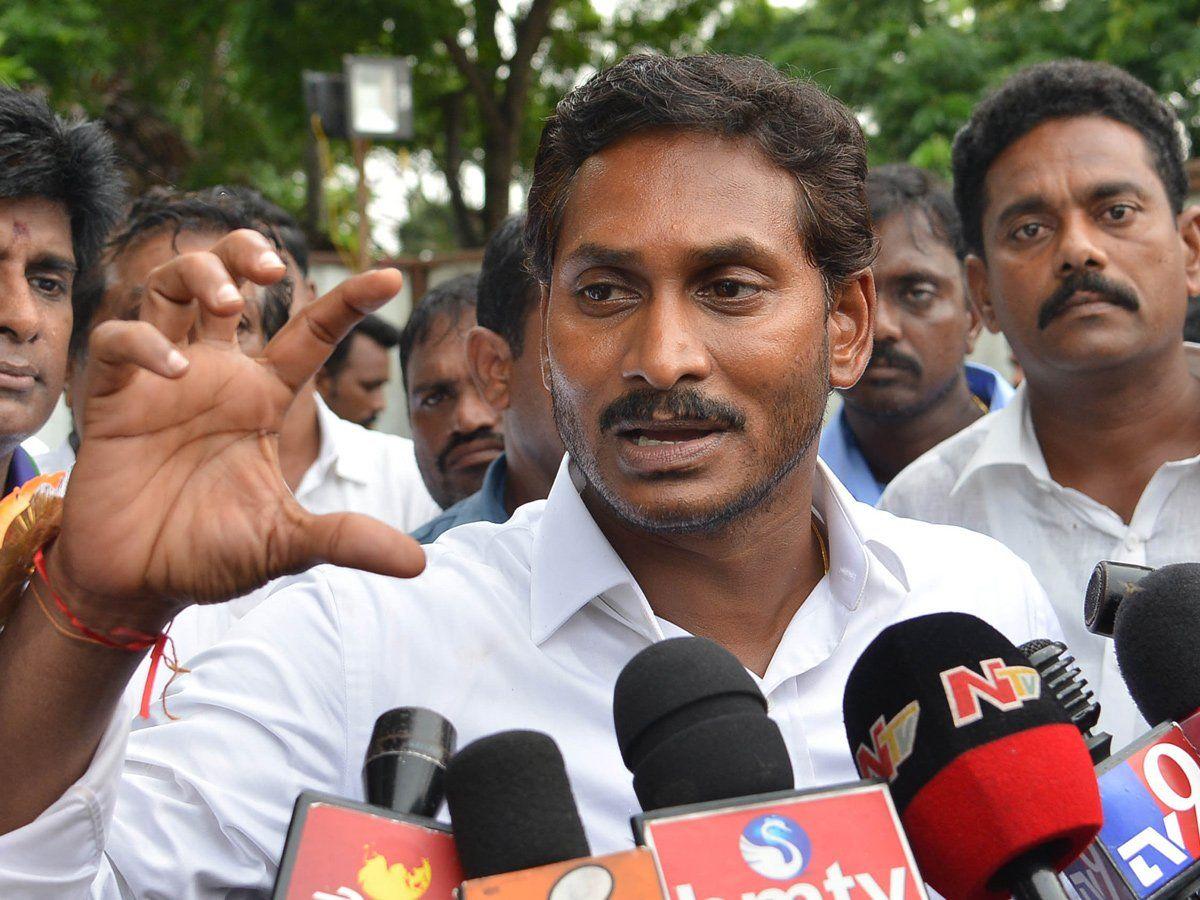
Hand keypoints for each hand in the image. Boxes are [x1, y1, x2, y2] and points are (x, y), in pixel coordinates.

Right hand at [46, 230, 424, 629]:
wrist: (138, 584)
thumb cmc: (210, 554)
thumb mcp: (288, 543)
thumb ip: (348, 539)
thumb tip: (419, 563)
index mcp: (262, 397)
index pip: (310, 333)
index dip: (349, 301)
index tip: (393, 278)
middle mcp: (216, 376)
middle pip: (228, 281)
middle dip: (244, 254)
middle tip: (271, 268)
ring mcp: (161, 381)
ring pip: (169, 288)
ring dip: (198, 276)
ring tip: (228, 305)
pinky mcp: (112, 399)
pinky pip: (119, 340)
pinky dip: (145, 341)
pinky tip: (176, 367)